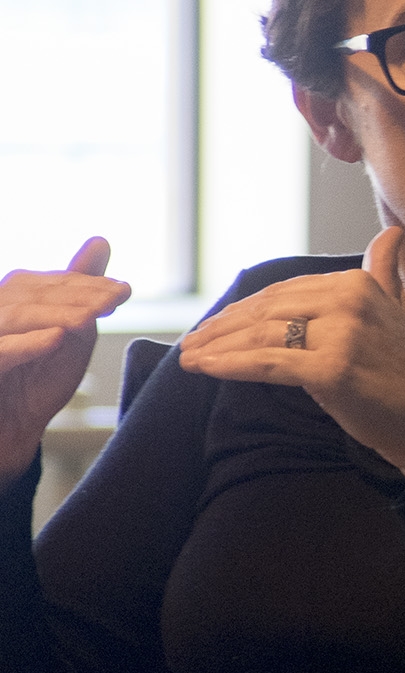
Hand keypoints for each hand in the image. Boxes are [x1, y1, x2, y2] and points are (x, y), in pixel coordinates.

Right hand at [0, 238, 130, 487]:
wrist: (11, 432)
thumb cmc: (38, 380)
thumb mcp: (69, 333)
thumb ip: (80, 290)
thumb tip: (100, 240)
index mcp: (13, 299)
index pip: (49, 283)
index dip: (87, 284)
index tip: (124, 291)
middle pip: (31, 293)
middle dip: (77, 295)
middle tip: (115, 299)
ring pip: (16, 315)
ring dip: (57, 314)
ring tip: (92, 317)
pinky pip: (0, 351)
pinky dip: (27, 344)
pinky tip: (56, 339)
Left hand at [177, 226, 404, 492]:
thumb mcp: (396, 312)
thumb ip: (384, 272)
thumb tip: (389, 235)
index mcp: (358, 282)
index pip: (284, 291)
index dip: (244, 309)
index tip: (213, 325)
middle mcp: (350, 299)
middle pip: (267, 310)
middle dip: (222, 327)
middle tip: (190, 342)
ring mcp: (342, 333)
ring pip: (261, 335)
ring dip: (217, 347)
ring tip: (188, 357)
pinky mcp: (331, 368)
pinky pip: (266, 364)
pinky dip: (228, 365)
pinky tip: (202, 368)